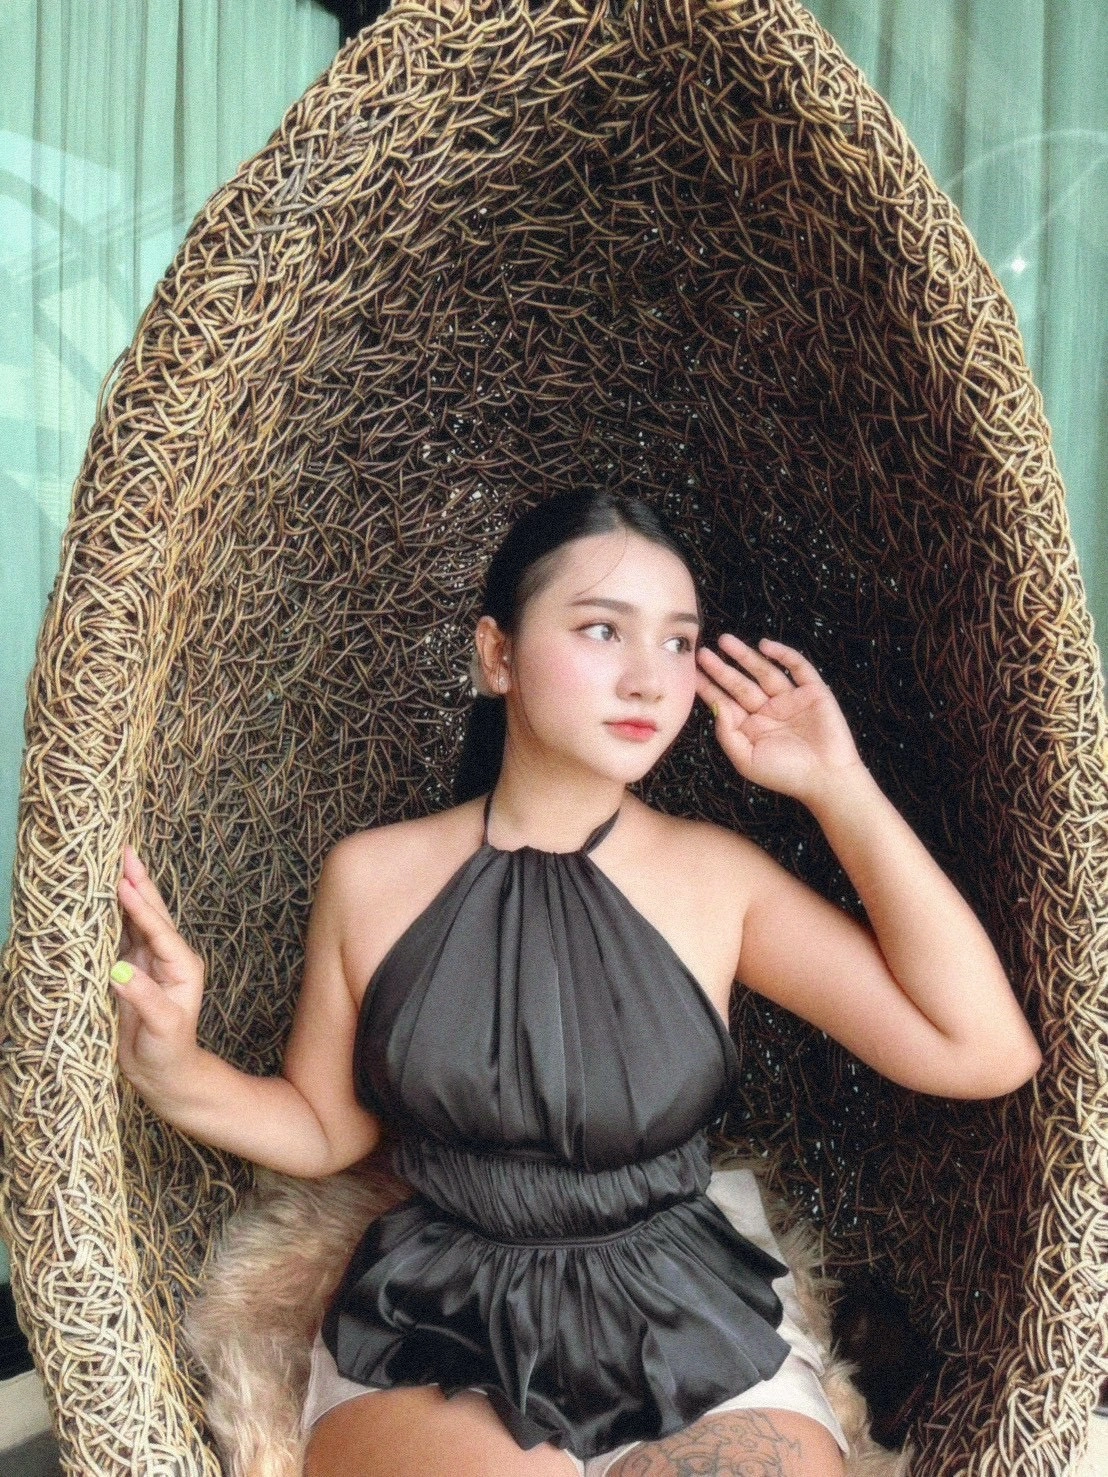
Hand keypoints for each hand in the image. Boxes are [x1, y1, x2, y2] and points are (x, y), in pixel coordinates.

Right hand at [112, 844, 205, 1092]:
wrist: (164, 1073)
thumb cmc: (168, 1051)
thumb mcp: (162, 1027)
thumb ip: (144, 998)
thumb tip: (120, 971)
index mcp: (181, 966)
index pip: (159, 929)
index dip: (141, 906)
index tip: (123, 883)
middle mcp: (168, 957)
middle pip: (152, 913)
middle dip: (138, 882)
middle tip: (124, 850)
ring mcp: (149, 961)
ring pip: (137, 919)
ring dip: (126, 891)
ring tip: (115, 861)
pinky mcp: (132, 969)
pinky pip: (121, 934)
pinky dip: (112, 913)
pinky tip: (102, 896)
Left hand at [696, 635, 864, 803]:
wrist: (827, 779)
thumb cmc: (786, 775)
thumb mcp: (746, 759)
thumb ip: (727, 733)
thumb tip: (717, 705)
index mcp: (751, 727)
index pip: (726, 702)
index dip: (709, 687)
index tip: (692, 672)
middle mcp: (768, 710)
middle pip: (740, 684)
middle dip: (722, 668)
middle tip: (702, 653)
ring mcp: (790, 699)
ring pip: (764, 671)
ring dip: (745, 656)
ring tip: (725, 641)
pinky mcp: (813, 692)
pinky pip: (797, 667)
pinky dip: (783, 654)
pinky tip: (765, 646)